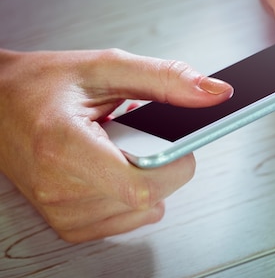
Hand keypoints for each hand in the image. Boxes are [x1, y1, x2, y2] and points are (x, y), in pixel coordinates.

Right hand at [0, 49, 232, 242]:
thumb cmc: (43, 85)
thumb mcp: (106, 67)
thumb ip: (166, 79)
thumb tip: (214, 93)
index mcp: (64, 146)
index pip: (141, 185)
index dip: (175, 166)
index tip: (182, 145)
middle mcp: (58, 187)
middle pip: (147, 198)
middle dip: (163, 166)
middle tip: (140, 136)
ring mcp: (60, 211)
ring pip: (141, 211)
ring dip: (147, 180)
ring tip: (119, 149)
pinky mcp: (66, 224)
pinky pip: (125, 220)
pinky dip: (133, 196)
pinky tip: (116, 169)